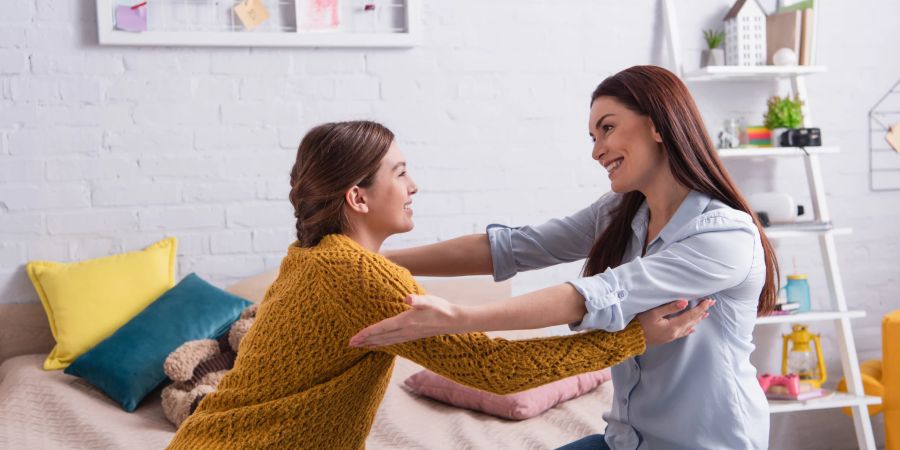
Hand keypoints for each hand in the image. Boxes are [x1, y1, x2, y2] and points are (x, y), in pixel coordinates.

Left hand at [349, 294, 465, 348]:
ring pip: (386, 342)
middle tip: (350, 345)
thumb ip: (418, 300)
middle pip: (380, 338)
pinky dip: (383, 344)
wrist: (454, 321)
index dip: (366, 333)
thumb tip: (408, 298)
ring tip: (360, 346)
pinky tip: (379, 344)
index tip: (353, 339)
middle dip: (365, 341)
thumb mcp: (430, 301)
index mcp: (405, 322)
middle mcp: (405, 331)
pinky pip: (393, 342)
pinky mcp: (412, 336)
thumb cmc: (441, 308)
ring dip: (372, 344)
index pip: (381, 329)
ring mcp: (408, 336)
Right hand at [636, 298, 714, 346]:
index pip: (691, 315)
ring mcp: (672, 336)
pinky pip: (683, 333)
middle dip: (702, 311)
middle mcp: (676, 332)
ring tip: (705, 314)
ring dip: (698, 319)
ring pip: (689, 326)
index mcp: (674, 326)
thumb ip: (670, 307)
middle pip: (693, 321)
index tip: (708, 301)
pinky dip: (690, 328)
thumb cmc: (640, 324)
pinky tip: (692, 329)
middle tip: (711, 303)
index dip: (701, 307)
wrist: (632, 339)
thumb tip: (685, 302)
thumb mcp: (654, 313)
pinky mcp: (668, 337)